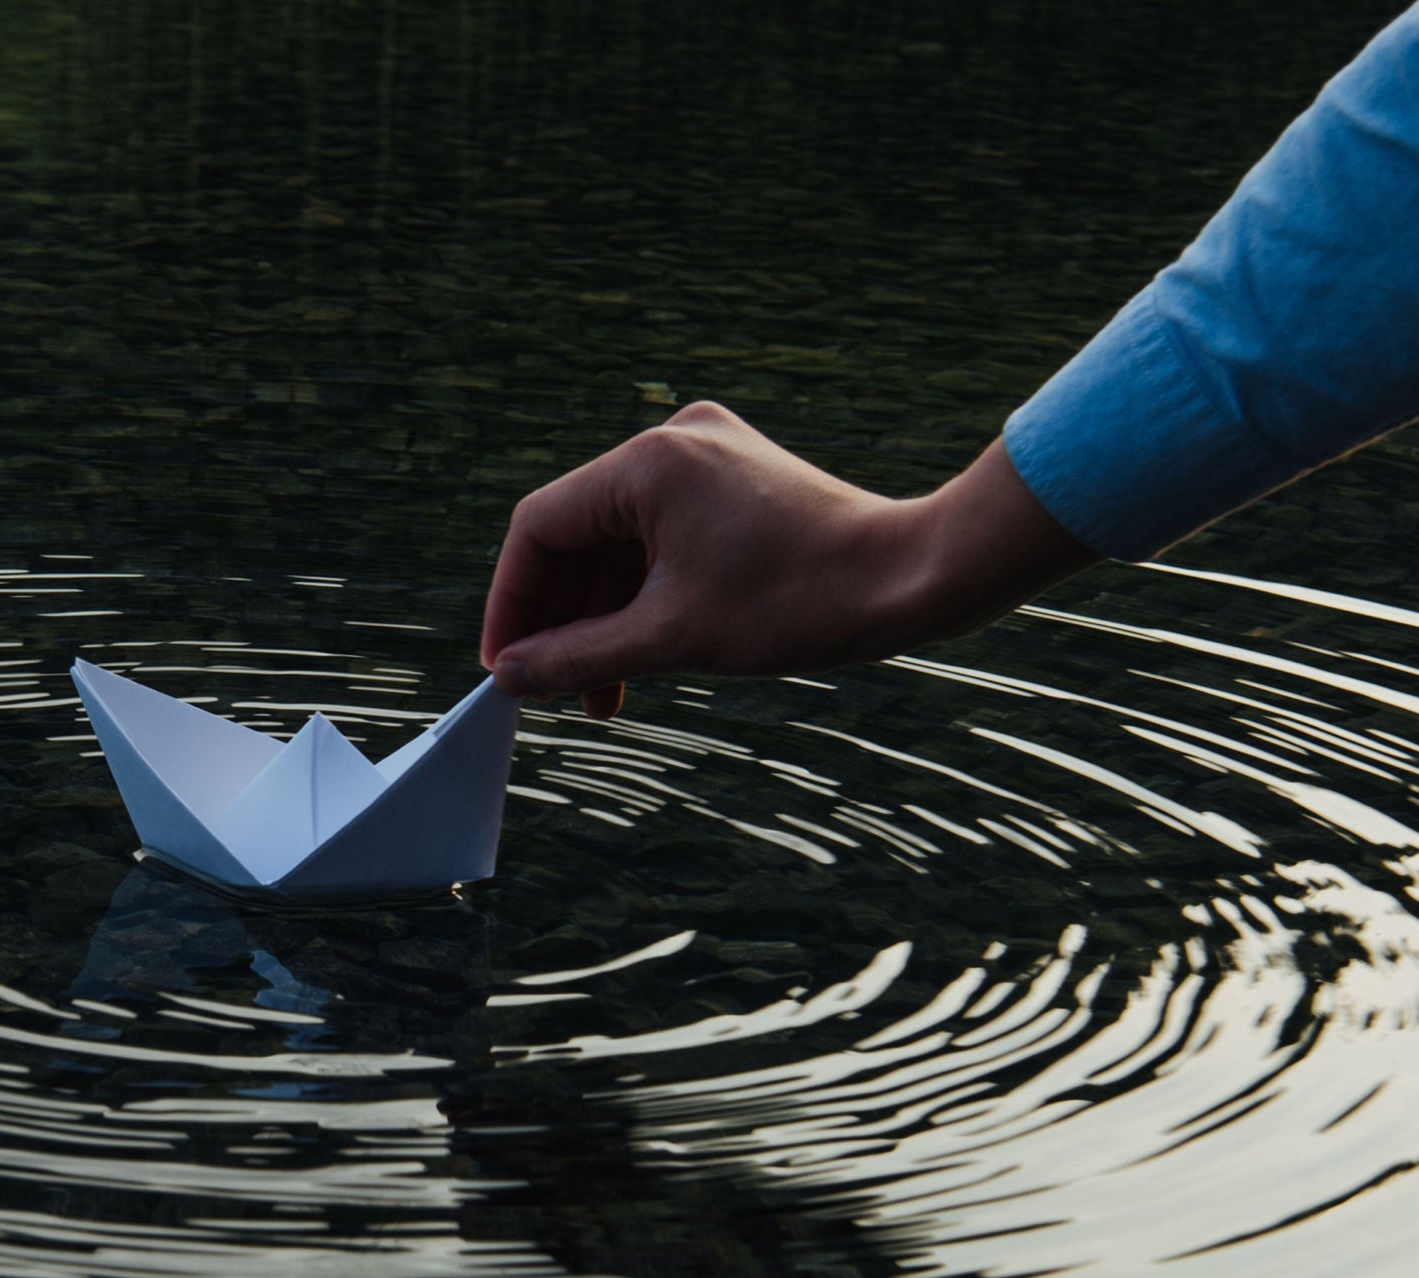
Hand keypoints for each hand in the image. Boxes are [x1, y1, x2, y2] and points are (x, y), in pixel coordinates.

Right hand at [479, 401, 1098, 718]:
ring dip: (601, 616)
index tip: (503, 666)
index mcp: (649, 462)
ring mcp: (706, 458)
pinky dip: (642, 595)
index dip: (512, 602)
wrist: (914, 579)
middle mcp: (672, 442)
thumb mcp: (672, 639)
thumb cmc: (801, 602)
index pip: (540, 528)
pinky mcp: (734, 481)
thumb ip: (578, 657)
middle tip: (547, 689)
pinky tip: (637, 656)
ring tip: (598, 693)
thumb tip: (510, 676)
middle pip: (577, 535)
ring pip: (619, 543)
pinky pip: (660, 539)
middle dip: (560, 617)